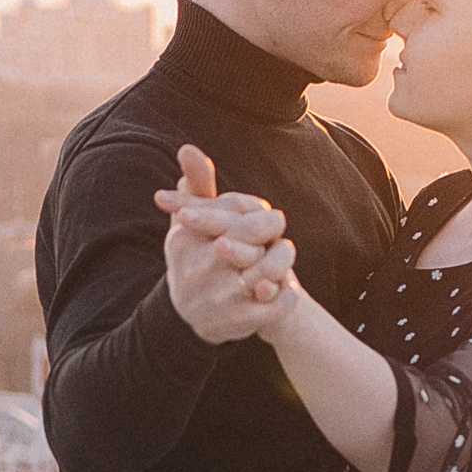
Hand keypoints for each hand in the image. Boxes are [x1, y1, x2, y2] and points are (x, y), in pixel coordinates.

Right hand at [156, 144, 296, 342]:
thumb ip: (195, 184)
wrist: (189, 315)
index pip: (239, 216)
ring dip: (283, 266)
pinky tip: (281, 290)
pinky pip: (277, 304)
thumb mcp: (189, 221)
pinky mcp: (235, 323)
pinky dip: (286, 296)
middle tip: (278, 242)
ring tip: (280, 265)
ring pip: (270, 273)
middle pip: (256, 242)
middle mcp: (197, 269)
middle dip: (274, 241)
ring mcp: (216, 298)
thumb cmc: (196, 254)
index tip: (268, 222)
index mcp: (185, 240)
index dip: (263, 218)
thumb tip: (188, 148)